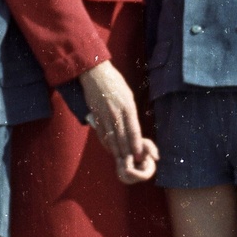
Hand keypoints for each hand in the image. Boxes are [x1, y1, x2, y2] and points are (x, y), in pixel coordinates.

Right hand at [79, 60, 158, 176]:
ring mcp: (104, 116)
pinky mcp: (95, 116)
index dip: (137, 145)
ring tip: (122, 161)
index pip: (134, 131)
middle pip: (122, 138)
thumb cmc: (115, 83)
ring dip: (117, 151)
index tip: (141, 156)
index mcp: (128, 107)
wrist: (95, 73)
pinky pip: (101, 134)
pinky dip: (106, 143)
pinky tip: (110, 149)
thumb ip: (131, 112)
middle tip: (133, 163)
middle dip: (128, 153)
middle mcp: (116, 114)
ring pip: (111, 139)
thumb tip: (134, 128)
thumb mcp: (128, 96)